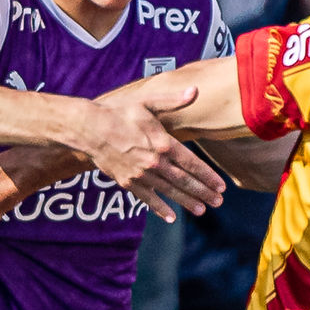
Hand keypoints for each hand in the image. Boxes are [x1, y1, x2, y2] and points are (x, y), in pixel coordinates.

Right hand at [72, 87, 225, 218]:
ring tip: (202, 210)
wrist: (89, 129)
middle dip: (203, 192)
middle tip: (218, 202)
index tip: (220, 185)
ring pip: (169, 191)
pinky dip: (160, 209)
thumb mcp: (147, 102)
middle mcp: (154, 162)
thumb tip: (195, 91)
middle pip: (184, 180)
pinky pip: (147, 198)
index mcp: (162, 143)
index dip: (207, 175)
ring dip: (187, 202)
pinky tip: (171, 218)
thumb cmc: (119, 112)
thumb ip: (173, 101)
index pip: (191, 162)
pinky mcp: (128, 182)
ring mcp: (141, 175)